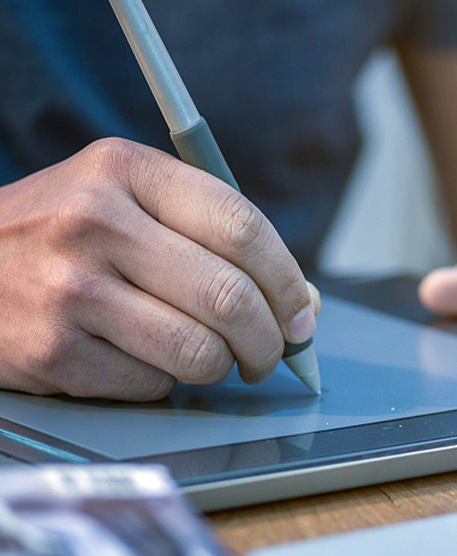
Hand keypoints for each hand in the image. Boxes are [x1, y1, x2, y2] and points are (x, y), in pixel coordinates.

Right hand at [0, 138, 318, 399]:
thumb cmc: (65, 236)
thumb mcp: (131, 203)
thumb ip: (216, 241)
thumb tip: (303, 305)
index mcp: (127, 170)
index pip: (243, 227)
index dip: (288, 281)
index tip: (301, 314)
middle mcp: (96, 222)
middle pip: (231, 297)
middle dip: (270, 341)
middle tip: (270, 354)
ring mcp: (71, 290)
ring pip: (200, 352)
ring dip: (222, 367)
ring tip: (212, 359)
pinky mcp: (54, 351)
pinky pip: (155, 385)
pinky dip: (166, 383)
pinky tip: (142, 360)